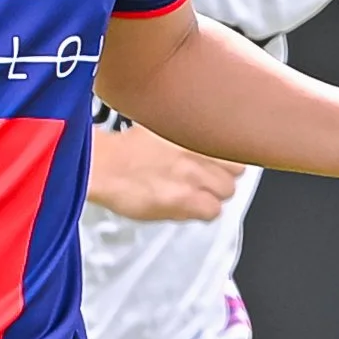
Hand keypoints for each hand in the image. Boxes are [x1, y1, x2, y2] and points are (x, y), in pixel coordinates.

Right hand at [87, 124, 244, 222]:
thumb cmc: (122, 149)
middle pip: (236, 170)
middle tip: (204, 180)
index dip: (225, 157)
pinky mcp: (186, 200)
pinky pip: (212, 211)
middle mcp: (199, 150)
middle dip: (221, 176)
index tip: (218, 161)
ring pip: (227, 192)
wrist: (103, 166)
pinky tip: (186, 208)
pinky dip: (202, 212)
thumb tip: (197, 138)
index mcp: (195, 129)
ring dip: (213, 195)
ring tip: (193, 195)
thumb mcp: (159, 127)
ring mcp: (195, 176)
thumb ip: (185, 133)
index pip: (235, 144)